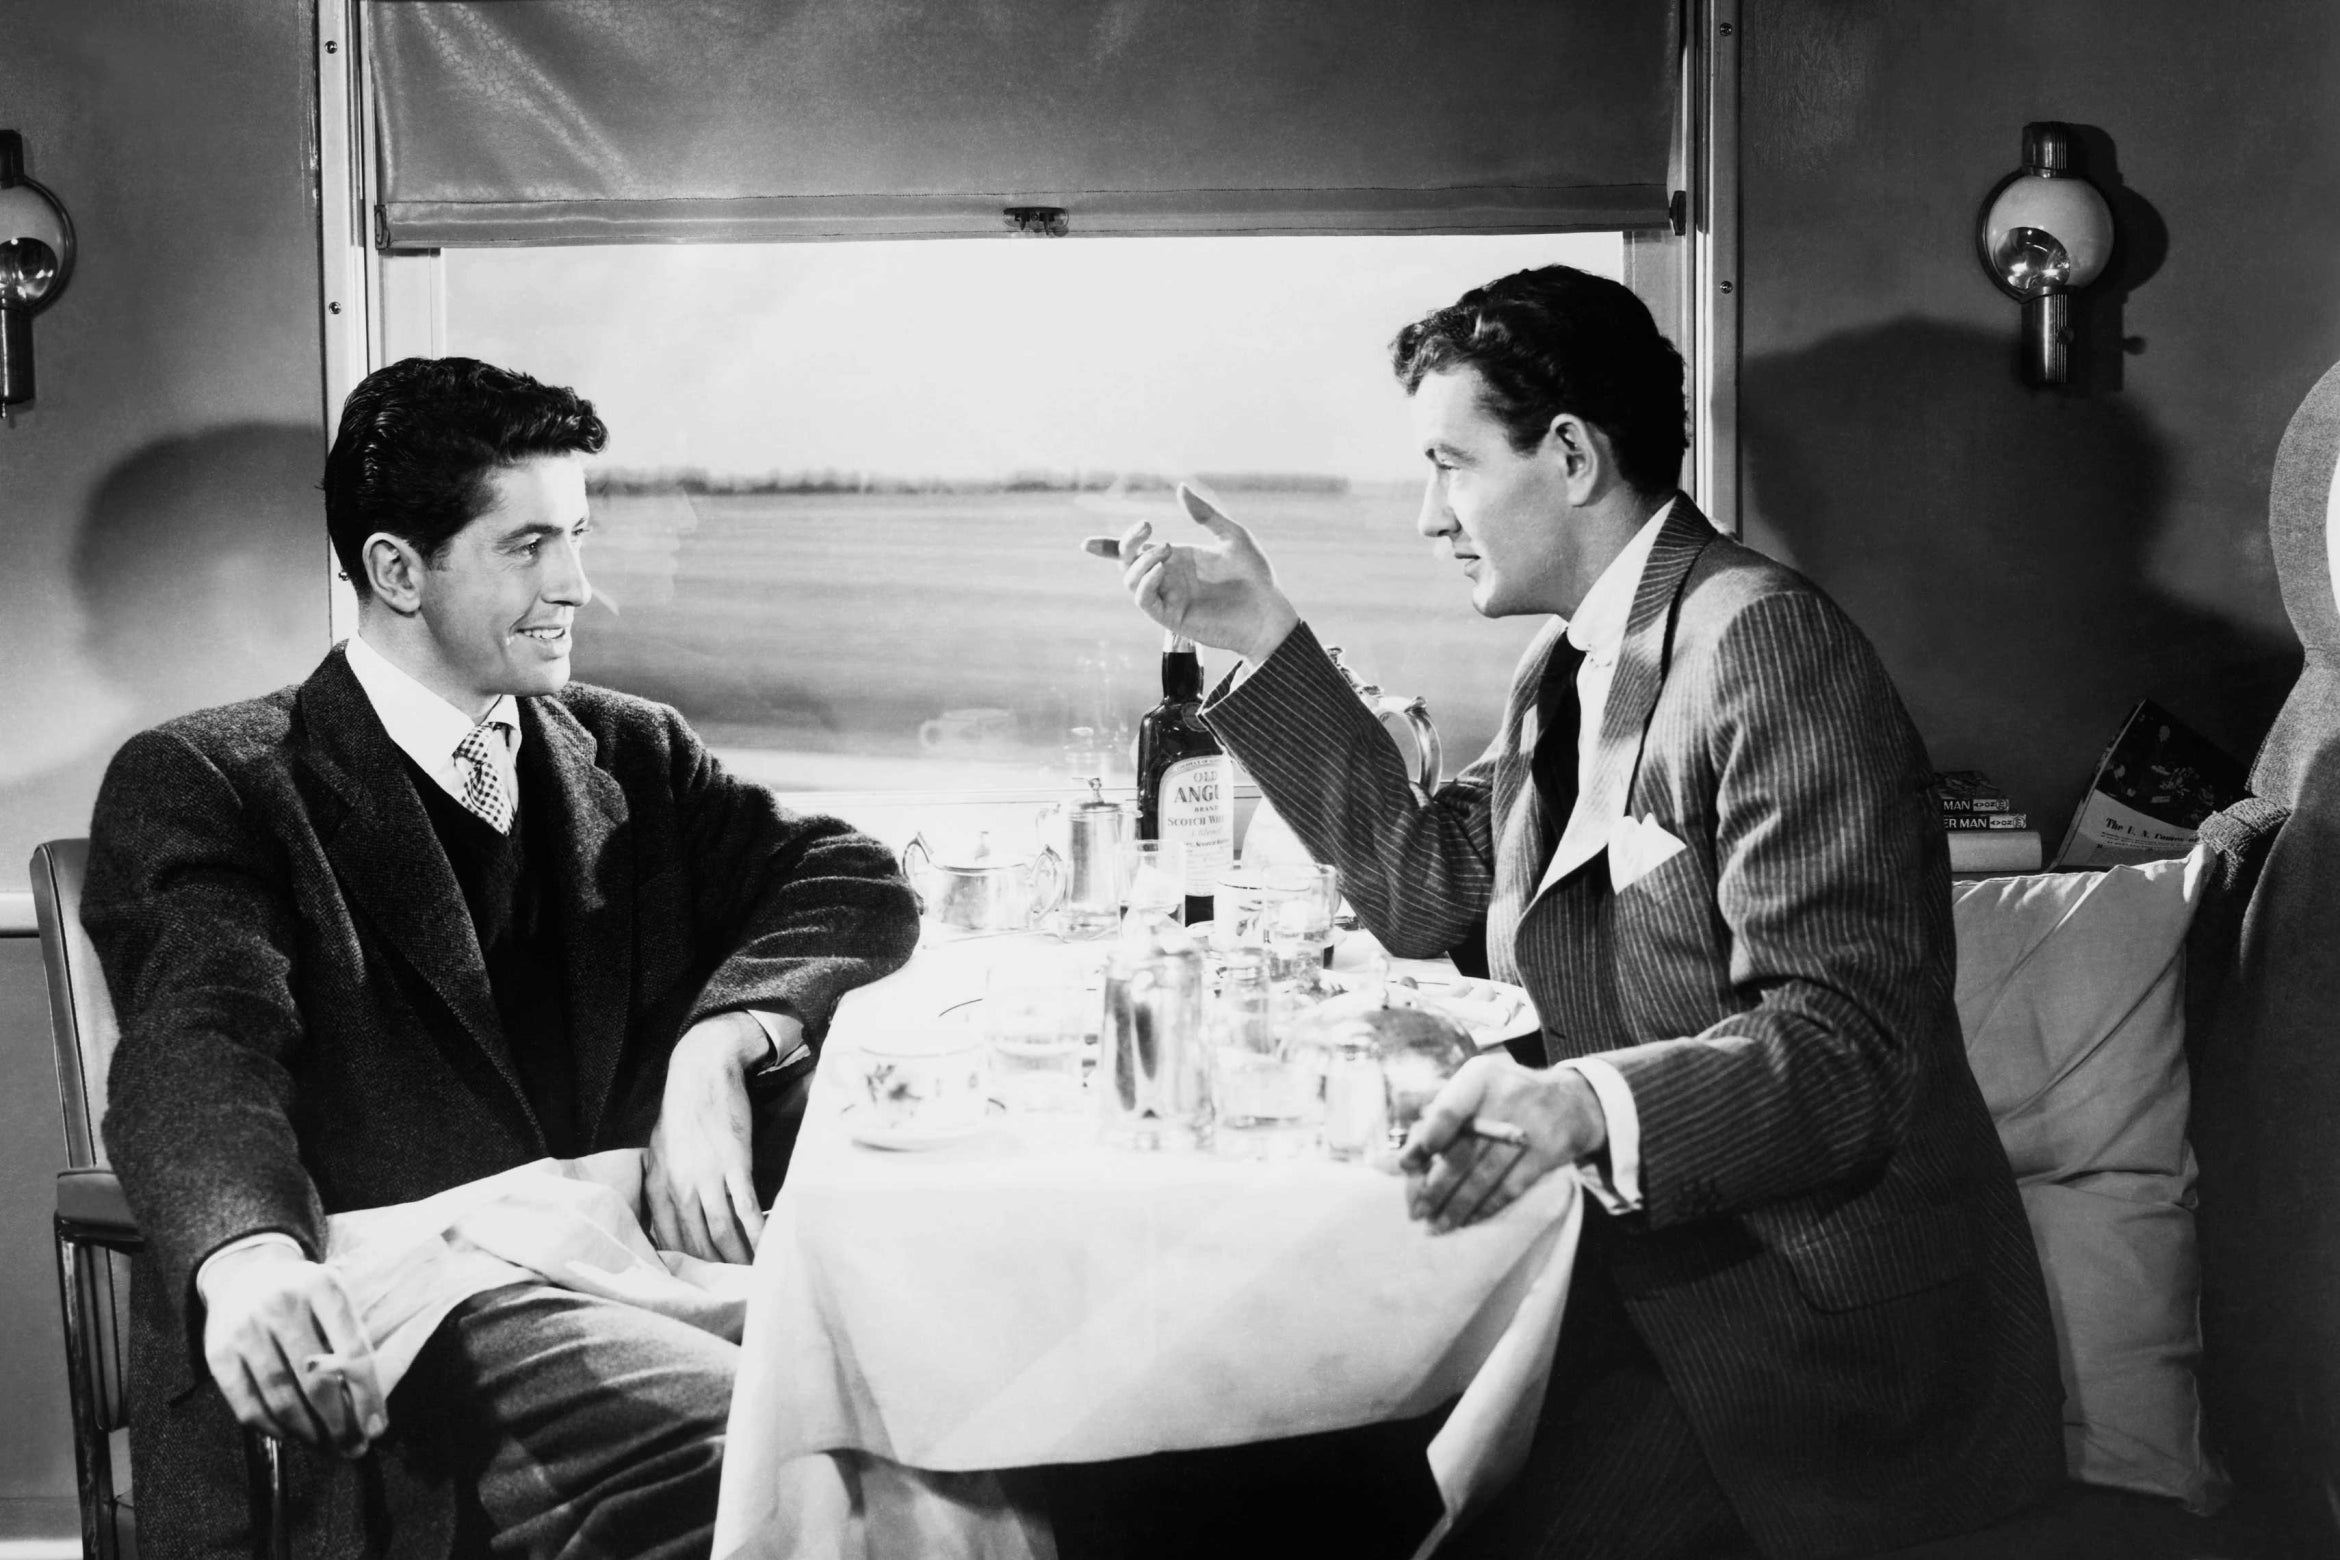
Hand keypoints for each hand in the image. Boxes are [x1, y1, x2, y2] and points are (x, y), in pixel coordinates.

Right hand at [199, 1243, 385, 1454]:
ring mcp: (246, 1329)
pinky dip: (273, 1429)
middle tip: (353, 1448)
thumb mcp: (333, 1300)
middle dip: (339, 1424)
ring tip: (326, 1446)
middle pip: (317, 1382)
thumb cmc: (303, 1298)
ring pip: (282, 1399)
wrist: (245, 1274)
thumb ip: (351, 1344)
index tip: (377, 1428)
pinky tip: (291, 1435)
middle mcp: (282, 1305)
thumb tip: (369, 1413)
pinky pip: (247, 1406)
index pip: (354, 1353)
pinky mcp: (218, 1354)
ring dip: (309, 1433)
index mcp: (323, 1287)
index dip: (368, 1397)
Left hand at [646, 1011, 780, 1263]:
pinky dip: (757, 1235)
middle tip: (731, 1291)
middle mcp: (679, 1188)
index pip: (669, 1240)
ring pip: (722, 1234)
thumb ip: (662, 1185)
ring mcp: (707, 1179)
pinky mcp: (734, 1166)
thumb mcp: (658, 1150)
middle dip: (715, 1272)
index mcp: (658, 1187)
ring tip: (751, 1279)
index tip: (702, 1285)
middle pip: (697, 1245)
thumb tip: (667, 1218)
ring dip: (738, 1260)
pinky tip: (766, 1249)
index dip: (686, 1267)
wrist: (701, 1073)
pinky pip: (746, 1210)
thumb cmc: (682, 1110)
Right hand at [1116, 484, 1301, 662]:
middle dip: (1125, 544)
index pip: (1134, 553)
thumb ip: (1205, 515)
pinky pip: (1146, 600)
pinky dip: (1146, 582)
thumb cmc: (1256, 577)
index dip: (1108, 548)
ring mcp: (1169, 598)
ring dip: (1140, 562)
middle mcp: (1168, 578)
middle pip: (1127, 563)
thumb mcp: (1232, 537)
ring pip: (1131, 581)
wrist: (1269, 613)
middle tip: (1148, 528)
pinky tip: (1161, 569)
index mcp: (1177, 559)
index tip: (1087, 544)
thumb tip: (1180, 488)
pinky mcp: (1173, 618)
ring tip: (1166, 549)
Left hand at [1399, 1055, 1606, 1231]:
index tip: (1406, 1165)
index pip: (1447, 1110)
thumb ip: (1436, 1098)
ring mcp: (1528, 1128)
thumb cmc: (1507, 1093)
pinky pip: (1509, 1188)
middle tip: (1416, 1210)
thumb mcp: (1475, 1081)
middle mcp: (1506, 1098)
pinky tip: (1467, 1220)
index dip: (1424, 1140)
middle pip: (1463, 1152)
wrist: (1570, 1102)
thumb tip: (1395, 1114)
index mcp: (1480, 1077)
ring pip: (1484, 1176)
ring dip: (1457, 1206)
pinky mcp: (1546, 1154)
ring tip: (1436, 1226)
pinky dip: (1485, 1207)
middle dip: (1436, 1187)